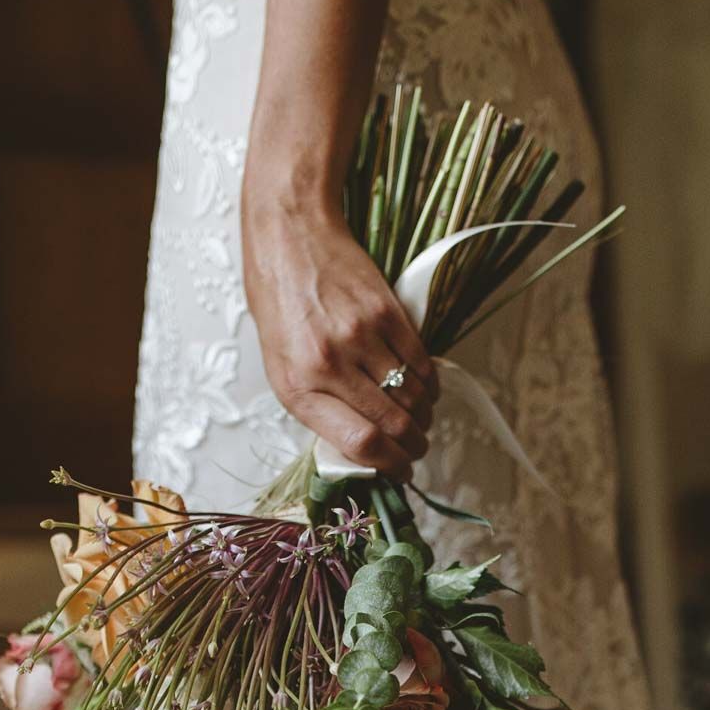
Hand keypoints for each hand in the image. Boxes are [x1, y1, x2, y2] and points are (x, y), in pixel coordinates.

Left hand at [243, 200, 437, 482]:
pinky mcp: (385, 312)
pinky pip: (421, 362)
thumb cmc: (280, 306)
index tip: (400, 471)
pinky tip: (426, 390)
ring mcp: (360, 337)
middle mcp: (329, 365)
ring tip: (421, 421)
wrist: (290, 238)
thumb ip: (317, 405)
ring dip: (424, 417)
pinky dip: (430, 384)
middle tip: (417, 450)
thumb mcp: (281, 367)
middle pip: (392, 425)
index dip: (389, 465)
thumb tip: (362, 445)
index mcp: (299, 388)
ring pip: (412, 396)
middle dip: (412, 447)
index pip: (359, 444)